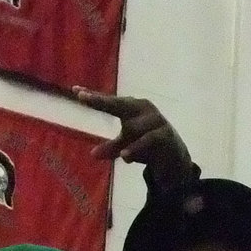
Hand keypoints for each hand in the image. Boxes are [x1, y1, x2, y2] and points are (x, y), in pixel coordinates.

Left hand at [73, 88, 192, 193]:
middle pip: (119, 103)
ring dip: (127, 142)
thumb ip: (111, 148)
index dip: (94, 97)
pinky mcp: (164, 134)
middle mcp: (144, 108)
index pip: (110, 102)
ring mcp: (155, 120)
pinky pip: (148, 139)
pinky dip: (136, 148)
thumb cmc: (147, 146)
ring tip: (122, 155)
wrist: (174, 158)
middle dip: (102, 100)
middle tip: (84, 98)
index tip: (75, 91)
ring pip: (135, 127)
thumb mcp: (126, 146)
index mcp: (132, 108)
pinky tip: (126, 156)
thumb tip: (93, 154)